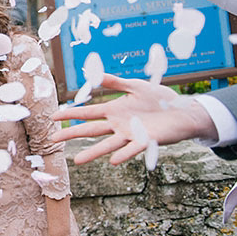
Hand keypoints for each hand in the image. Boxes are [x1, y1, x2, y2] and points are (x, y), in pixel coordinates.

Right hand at [51, 74, 217, 164]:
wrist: (183, 112)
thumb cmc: (160, 98)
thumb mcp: (136, 86)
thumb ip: (115, 82)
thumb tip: (94, 74)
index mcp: (114, 110)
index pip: (87, 113)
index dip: (70, 114)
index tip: (52, 117)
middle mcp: (118, 124)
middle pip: (90, 130)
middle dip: (71, 134)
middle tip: (53, 139)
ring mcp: (131, 134)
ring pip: (107, 144)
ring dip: (92, 152)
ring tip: (77, 161)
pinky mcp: (146, 141)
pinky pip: (133, 149)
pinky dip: (123, 154)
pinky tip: (112, 160)